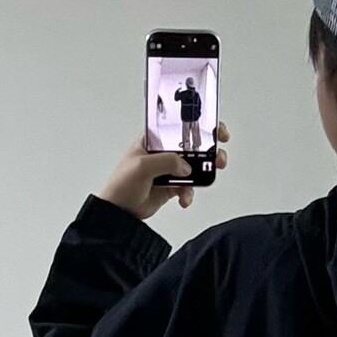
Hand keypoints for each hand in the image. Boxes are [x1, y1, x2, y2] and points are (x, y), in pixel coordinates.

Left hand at [97, 122, 229, 219]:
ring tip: (206, 178)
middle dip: (209, 151)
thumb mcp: (142, 166)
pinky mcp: (172, 186)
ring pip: (194, 168)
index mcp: (154, 140)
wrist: (118, 212)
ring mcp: (168, 170)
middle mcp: (162, 153)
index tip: (214, 129)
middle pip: (193, 147)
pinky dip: (189, 194)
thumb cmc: (121, 185)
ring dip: (203, 174)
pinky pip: (188, 188)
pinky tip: (184, 198)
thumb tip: (186, 166)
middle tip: (217, 157)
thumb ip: (166, 161)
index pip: (179, 126)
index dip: (198, 125)